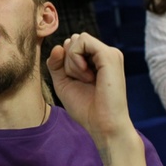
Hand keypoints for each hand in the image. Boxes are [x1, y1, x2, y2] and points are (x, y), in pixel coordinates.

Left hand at [47, 33, 132, 148]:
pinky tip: (86, 75)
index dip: (65, 61)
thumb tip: (57, 46)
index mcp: (97, 60)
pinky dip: (75, 58)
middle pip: (74, 40)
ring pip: (77, 39)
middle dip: (68, 60)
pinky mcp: (110, 55)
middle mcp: (105, 54)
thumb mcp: (64, 83)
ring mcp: (110, 53)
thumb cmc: (86, 109)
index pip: (73, 45)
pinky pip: (82, 40)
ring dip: (72, 61)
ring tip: (85, 79)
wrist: (103, 125)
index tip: (75, 81)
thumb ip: (56, 64)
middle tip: (81, 80)